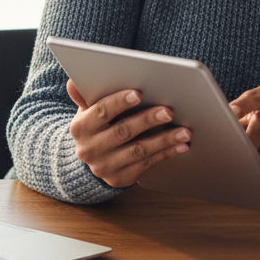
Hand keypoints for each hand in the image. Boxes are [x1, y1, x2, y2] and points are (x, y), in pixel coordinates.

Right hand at [67, 79, 190, 186]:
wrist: (92, 156)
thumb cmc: (98, 124)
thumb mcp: (89, 109)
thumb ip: (87, 94)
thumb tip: (73, 81)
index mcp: (80, 127)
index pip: (100, 112)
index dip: (119, 102)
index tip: (139, 93)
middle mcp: (89, 149)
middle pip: (123, 132)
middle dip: (148, 120)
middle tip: (169, 111)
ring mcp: (104, 167)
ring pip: (138, 151)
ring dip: (164, 140)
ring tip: (185, 131)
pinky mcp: (120, 179)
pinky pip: (147, 164)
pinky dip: (166, 154)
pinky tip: (181, 145)